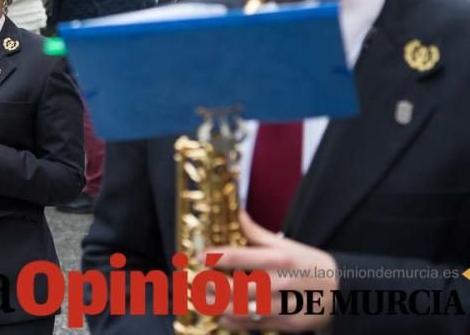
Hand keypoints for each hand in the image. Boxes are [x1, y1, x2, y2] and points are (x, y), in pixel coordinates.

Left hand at [208, 211, 336, 332]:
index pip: (239, 257)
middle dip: (209, 287)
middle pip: (234, 287)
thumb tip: (237, 212)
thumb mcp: (287, 244)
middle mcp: (278, 282)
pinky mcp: (286, 324)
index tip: (197, 256)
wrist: (343, 291)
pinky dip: (234, 323)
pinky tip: (222, 317)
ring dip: (217, 307)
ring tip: (200, 302)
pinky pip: (254, 325)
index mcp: (277, 259)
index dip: (214, 257)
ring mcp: (282, 306)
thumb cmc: (310, 263)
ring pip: (241, 310)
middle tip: (193, 283)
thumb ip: (257, 232)